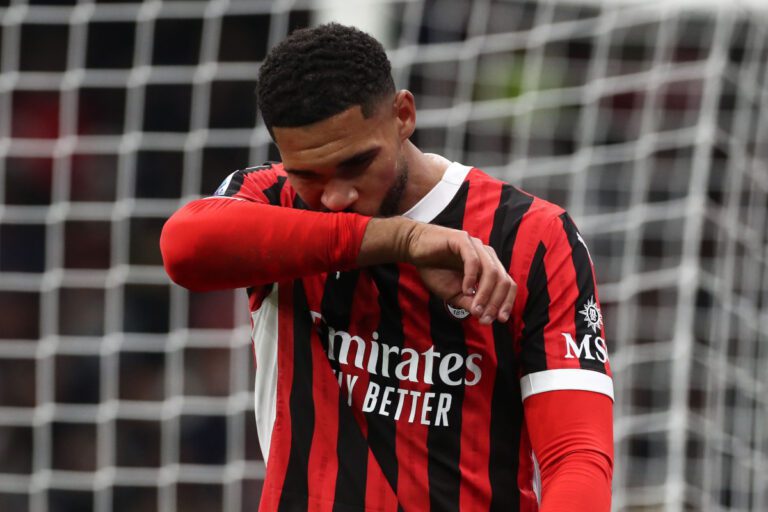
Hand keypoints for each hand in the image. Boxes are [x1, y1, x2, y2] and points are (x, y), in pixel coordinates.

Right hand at [357, 217, 516, 323]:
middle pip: (503, 280)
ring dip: (485, 293)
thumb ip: (469, 303)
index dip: (506, 303)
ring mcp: (476, 246)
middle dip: (496, 302)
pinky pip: (473, 260)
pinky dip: (471, 277)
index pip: (508, 284)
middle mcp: (487, 255)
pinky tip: (465, 289)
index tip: (500, 320)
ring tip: (475, 308)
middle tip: (484, 318)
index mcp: (489, 266)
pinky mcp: (462, 240)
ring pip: (491, 271)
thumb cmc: (435, 269)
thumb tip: (482, 316)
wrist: (414, 250)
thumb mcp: (453, 294)